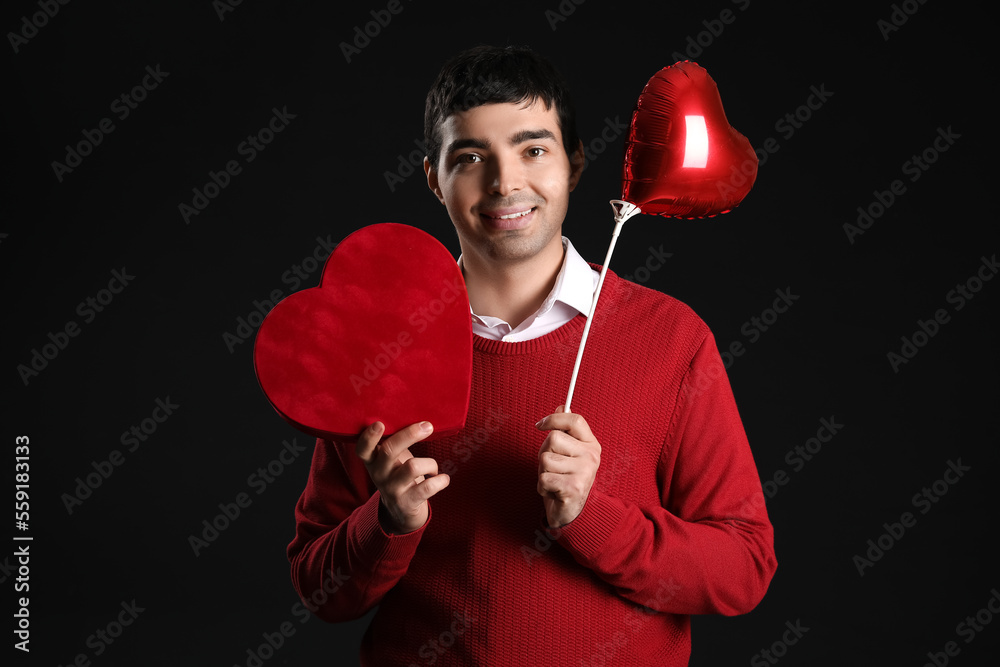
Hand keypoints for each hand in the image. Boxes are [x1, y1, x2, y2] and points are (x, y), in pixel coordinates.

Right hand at [355, 420, 448, 533]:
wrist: (400, 511)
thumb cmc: (398, 474)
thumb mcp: (390, 460)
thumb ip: (393, 441)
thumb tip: (413, 413)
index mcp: (373, 461)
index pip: (362, 449)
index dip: (369, 436)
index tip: (380, 423)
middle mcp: (379, 474)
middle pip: (390, 450)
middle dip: (410, 434)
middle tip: (428, 426)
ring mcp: (392, 489)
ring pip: (413, 467)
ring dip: (430, 463)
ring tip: (433, 468)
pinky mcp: (408, 502)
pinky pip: (427, 487)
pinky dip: (440, 480)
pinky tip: (443, 478)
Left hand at [535, 406, 601, 527]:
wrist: (572, 512)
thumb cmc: (566, 478)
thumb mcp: (568, 452)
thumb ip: (565, 431)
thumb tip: (561, 406)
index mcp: (591, 444)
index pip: (575, 420)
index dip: (554, 418)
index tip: (539, 425)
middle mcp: (591, 456)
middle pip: (553, 438)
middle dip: (544, 453)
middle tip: (552, 467)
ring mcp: (584, 472)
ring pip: (546, 459)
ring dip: (542, 472)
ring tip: (553, 480)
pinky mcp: (574, 488)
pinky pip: (544, 478)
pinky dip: (542, 487)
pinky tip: (553, 491)